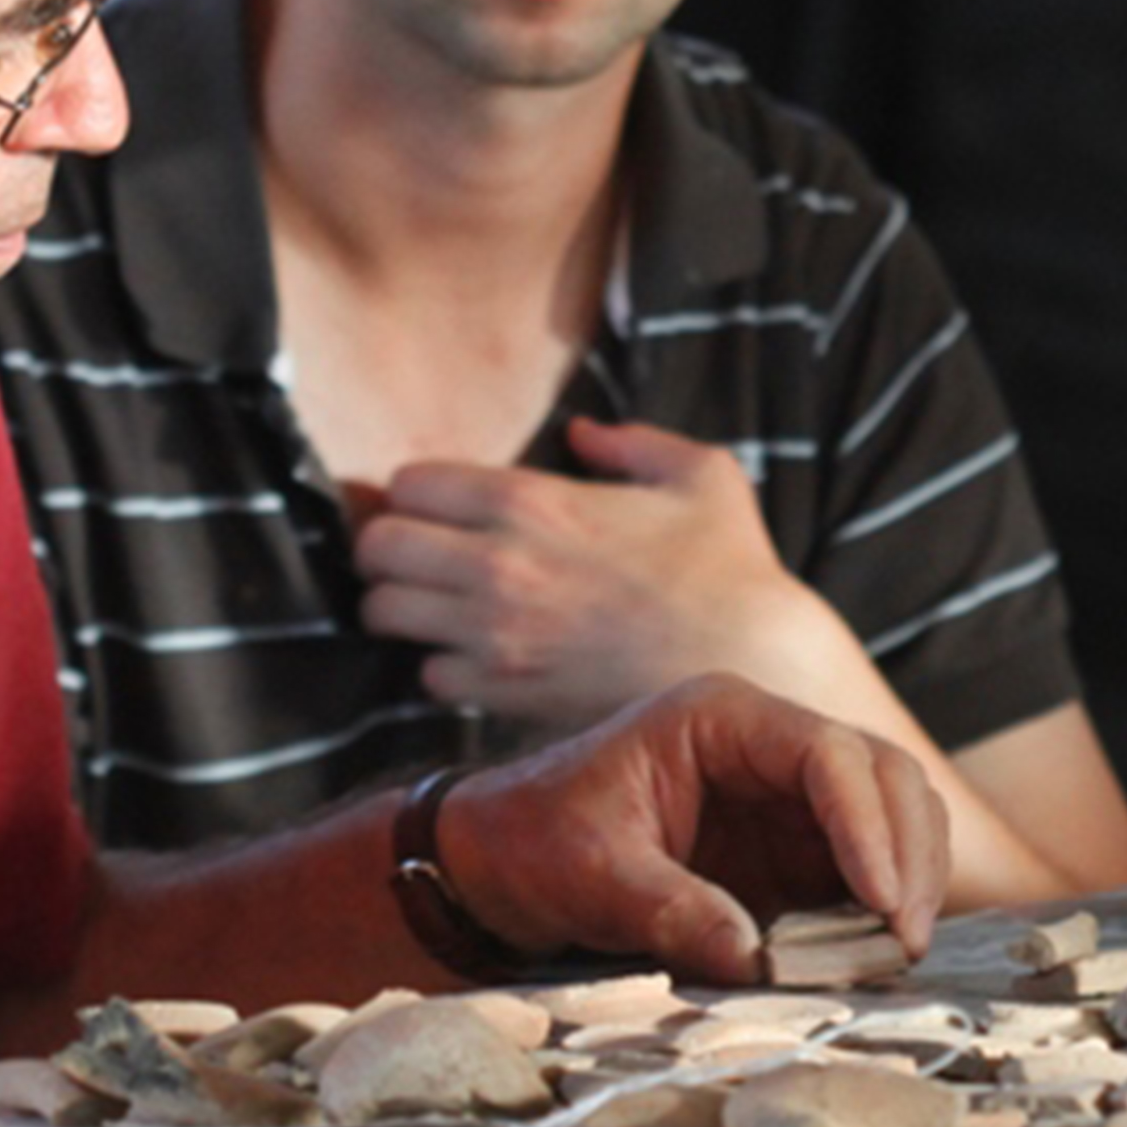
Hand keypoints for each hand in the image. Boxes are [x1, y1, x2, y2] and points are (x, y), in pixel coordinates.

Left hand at [354, 421, 843, 728]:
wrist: (749, 668)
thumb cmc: (732, 570)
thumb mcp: (702, 476)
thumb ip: (635, 443)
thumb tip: (585, 433)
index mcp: (530, 501)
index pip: (409, 484)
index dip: (419, 493)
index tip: (441, 507)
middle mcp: (495, 565)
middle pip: (377, 548)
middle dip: (390, 549)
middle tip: (422, 558)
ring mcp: (493, 635)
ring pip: (384, 614)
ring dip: (403, 608)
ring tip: (439, 608)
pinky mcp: (504, 694)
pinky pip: (428, 676)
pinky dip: (443, 666)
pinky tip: (481, 657)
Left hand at [427, 671, 946, 984]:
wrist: (500, 863)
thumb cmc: (535, 843)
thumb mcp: (591, 875)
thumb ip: (670, 911)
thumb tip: (753, 962)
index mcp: (721, 720)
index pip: (828, 753)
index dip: (868, 823)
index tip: (882, 899)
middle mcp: (769, 749)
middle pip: (884, 777)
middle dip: (909, 854)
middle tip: (905, 939)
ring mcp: (786, 801)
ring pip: (892, 820)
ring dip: (909, 882)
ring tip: (897, 954)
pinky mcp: (790, 855)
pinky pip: (864, 872)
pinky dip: (882, 911)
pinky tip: (876, 957)